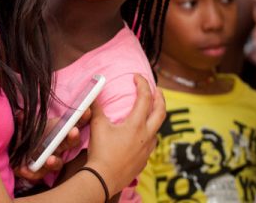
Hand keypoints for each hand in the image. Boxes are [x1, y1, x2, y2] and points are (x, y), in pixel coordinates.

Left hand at [14, 108, 92, 181]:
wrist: (15, 147)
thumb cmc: (26, 133)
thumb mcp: (26, 123)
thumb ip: (26, 119)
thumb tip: (20, 113)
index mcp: (59, 132)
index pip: (73, 124)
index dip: (82, 118)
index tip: (87, 110)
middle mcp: (57, 147)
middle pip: (70, 143)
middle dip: (73, 137)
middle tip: (74, 131)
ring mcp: (50, 159)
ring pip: (57, 163)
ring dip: (54, 161)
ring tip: (49, 159)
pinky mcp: (38, 170)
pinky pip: (37, 174)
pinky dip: (32, 173)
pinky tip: (23, 170)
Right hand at [83, 75, 165, 194]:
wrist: (104, 178)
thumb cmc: (101, 152)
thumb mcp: (98, 125)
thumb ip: (97, 107)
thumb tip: (94, 93)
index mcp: (137, 124)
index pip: (145, 98)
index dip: (142, 84)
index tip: (137, 77)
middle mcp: (147, 135)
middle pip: (161, 112)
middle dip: (160, 98)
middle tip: (156, 89)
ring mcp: (148, 149)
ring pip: (157, 128)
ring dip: (155, 116)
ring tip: (148, 111)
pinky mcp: (144, 159)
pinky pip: (151, 142)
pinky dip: (149, 132)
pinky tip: (140, 134)